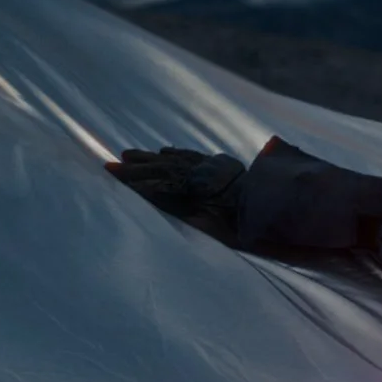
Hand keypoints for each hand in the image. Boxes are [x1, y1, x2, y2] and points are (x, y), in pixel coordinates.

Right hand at [108, 147, 245, 240]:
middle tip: (109, 165)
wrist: (272, 202)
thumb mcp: (217, 229)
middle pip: (158, 169)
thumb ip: (192, 220)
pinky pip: (191, 156)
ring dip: (148, 158)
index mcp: (190, 192)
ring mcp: (207, 168)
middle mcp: (195, 175)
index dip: (132, 182)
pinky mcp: (219, 164)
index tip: (111, 176)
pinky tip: (164, 152)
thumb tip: (167, 210)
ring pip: (172, 160)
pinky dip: (175, 154)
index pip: (154, 185)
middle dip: (133, 169)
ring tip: (127, 155)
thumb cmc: (243, 224)